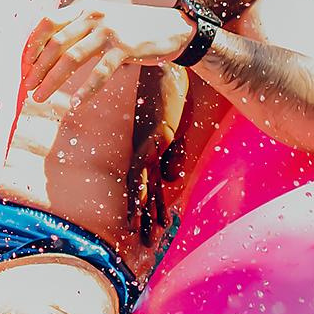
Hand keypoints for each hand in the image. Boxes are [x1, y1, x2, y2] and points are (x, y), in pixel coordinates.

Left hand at [24, 0, 194, 112]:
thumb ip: (78, 28)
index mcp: (85, 7)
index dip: (32, 45)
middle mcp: (95, 15)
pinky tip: (75, 104)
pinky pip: (100, 72)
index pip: (47, 22)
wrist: (173, 27)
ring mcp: (111, 31)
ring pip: (72, 58)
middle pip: (56, 43)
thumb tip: (46, 51)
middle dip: (37, 68)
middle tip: (28, 87)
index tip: (23, 66)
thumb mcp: (103, 19)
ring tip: (40, 98)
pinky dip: (85, 90)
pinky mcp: (127, 48)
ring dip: (52, 81)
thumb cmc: (132, 27)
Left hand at [127, 59, 191, 238]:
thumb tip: (171, 180)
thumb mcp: (174, 132)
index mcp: (144, 151)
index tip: (140, 230)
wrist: (167, 70)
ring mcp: (149, 146)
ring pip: (143, 186)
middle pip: (140, 192)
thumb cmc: (168, 98)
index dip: (142, 208)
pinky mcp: (157, 138)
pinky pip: (152, 169)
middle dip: (141, 218)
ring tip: (144, 235)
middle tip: (142, 244)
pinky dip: (152, 191)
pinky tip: (152, 209)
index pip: (143, 186)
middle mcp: (143, 152)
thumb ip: (173, 155)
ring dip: (144, 212)